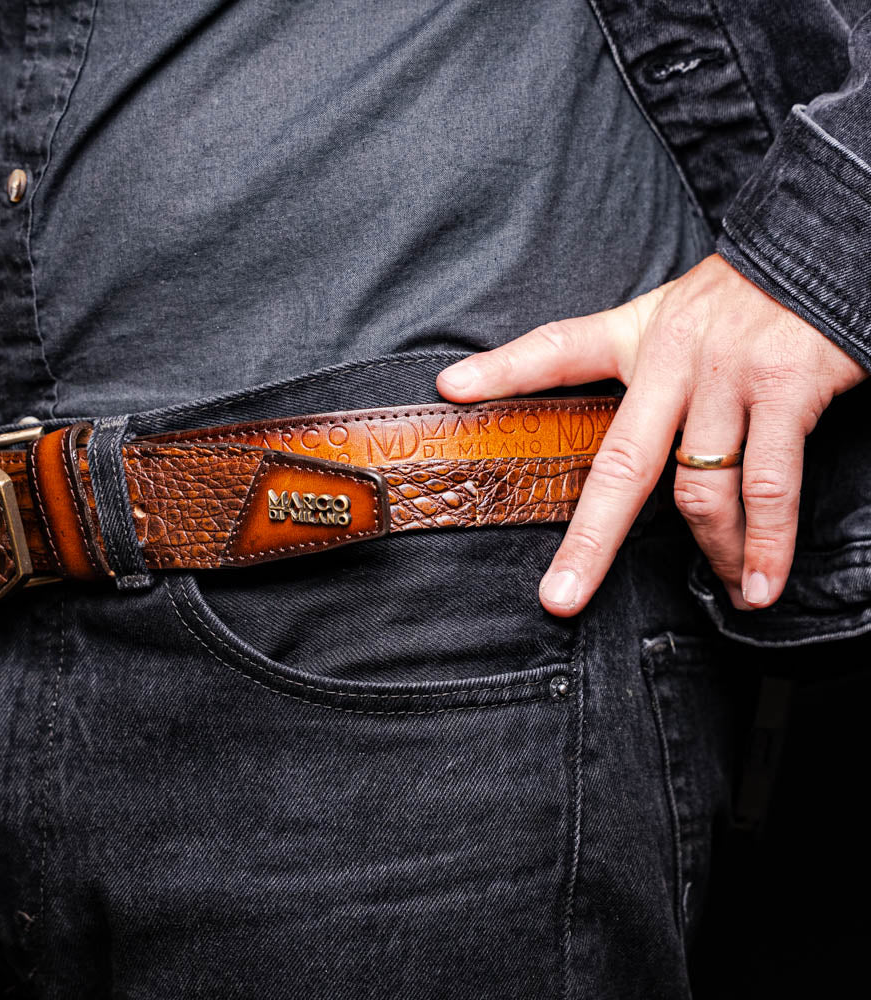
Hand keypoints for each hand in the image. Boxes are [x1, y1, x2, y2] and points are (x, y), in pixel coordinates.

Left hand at [436, 254, 866, 616]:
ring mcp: (729, 375)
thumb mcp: (678, 312)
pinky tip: (760, 582)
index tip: (450, 391)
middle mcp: (674, 357)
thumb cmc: (752, 296)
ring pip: (699, 488)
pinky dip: (768, 542)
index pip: (557, 348)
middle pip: (619, 463)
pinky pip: (770, 483)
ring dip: (715, 553)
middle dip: (590, 539)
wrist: (831, 248)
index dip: (502, 369)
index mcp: (639, 335)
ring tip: (731, 592)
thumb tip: (637, 432)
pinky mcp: (787, 389)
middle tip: (562, 596)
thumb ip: (647, 363)